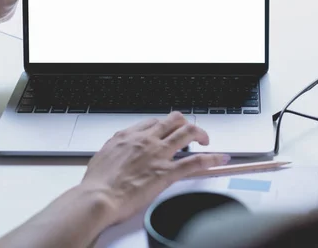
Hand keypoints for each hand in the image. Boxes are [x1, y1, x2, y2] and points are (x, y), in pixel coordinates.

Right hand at [80, 112, 229, 224]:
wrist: (98, 197)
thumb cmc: (97, 182)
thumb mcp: (103, 156)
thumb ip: (115, 149)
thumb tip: (118, 150)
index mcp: (130, 136)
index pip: (154, 122)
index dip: (165, 125)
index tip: (168, 130)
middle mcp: (147, 140)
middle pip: (174, 120)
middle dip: (185, 123)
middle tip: (190, 132)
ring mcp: (159, 155)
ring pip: (187, 133)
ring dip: (201, 134)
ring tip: (206, 139)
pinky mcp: (167, 172)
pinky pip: (195, 161)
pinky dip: (212, 158)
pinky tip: (220, 158)